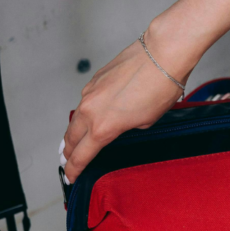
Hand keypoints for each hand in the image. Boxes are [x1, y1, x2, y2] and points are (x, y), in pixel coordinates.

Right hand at [61, 24, 194, 182]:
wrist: (162, 54)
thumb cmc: (161, 87)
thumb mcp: (147, 120)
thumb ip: (127, 128)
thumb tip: (121, 125)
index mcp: (103, 127)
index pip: (81, 155)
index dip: (74, 169)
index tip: (71, 176)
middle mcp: (91, 110)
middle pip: (71, 138)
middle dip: (68, 153)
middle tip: (67, 162)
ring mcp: (90, 93)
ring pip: (76, 118)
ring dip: (74, 132)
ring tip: (73, 142)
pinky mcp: (95, 79)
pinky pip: (85, 100)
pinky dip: (86, 111)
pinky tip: (91, 115)